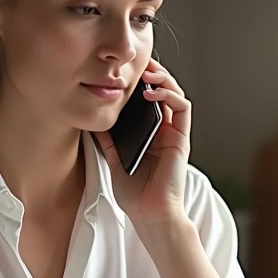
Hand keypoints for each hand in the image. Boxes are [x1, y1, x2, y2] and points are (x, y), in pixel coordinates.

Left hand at [94, 58, 191, 229]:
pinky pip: (182, 109)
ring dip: (163, 79)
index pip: (148, 99)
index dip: (140, 82)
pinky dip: (169, 95)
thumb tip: (95, 119)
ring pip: (175, 94)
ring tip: (147, 72)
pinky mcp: (182, 139)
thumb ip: (108, 140)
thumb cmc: (134, 193)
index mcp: (149, 133)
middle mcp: (164, 130)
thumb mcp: (114, 159)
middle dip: (153, 73)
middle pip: (163, 91)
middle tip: (137, 63)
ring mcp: (174, 133)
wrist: (149, 214)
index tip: (124, 71)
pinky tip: (152, 93)